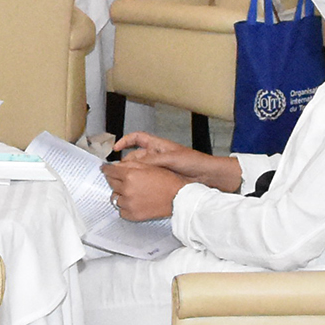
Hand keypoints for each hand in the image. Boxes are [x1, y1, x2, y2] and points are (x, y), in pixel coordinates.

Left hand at [105, 158, 186, 222]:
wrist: (178, 198)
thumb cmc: (167, 181)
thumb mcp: (149, 166)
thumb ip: (130, 164)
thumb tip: (116, 165)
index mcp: (130, 175)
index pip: (110, 171)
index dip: (106, 169)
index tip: (105, 169)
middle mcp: (127, 190)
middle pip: (111, 183)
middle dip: (114, 179)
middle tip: (121, 179)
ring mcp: (129, 204)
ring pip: (115, 197)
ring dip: (120, 193)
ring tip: (131, 192)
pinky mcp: (132, 215)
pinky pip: (121, 210)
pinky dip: (124, 206)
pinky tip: (133, 202)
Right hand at [108, 132, 242, 193]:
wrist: (208, 176)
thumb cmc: (194, 162)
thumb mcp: (171, 158)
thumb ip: (152, 160)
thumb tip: (134, 163)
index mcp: (158, 145)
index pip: (137, 138)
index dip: (125, 141)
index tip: (116, 148)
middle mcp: (157, 155)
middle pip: (135, 156)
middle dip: (126, 162)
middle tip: (119, 171)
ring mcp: (159, 167)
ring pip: (140, 168)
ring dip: (132, 173)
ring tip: (126, 180)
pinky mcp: (162, 178)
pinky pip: (147, 178)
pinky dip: (140, 180)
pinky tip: (137, 186)